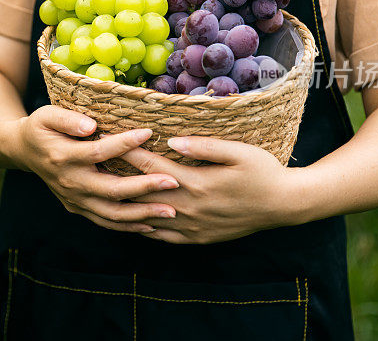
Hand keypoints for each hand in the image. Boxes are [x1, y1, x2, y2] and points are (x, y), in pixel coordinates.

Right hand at [4, 105, 180, 232]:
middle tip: (173, 182)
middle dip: (144, 188)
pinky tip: (152, 225)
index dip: (124, 143)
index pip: (98, 152)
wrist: (24, 151)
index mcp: (62, 157)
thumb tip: (91, 126)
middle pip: (111, 190)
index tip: (149, 132)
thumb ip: (67, 119)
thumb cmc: (41, 128)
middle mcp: (70, 182)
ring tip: (171, 211)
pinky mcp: (78, 208)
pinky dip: (129, 226)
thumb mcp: (46, 115)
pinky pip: (106, 221)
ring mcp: (74, 199)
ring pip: (111, 213)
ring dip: (143, 215)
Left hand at [119, 137, 300, 243]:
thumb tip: (171, 141)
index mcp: (197, 183)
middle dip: (116, 178)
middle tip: (92, 166)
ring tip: (102, 193)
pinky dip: (143, 228)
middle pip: (142, 192)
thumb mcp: (239, 152)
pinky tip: (130, 220)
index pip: (151, 165)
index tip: (106, 138)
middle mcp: (189, 208)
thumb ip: (204, 147)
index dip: (127, 151)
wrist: (284, 206)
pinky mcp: (198, 238)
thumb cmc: (263, 172)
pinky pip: (163, 236)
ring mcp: (192, 227)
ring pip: (148, 218)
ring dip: (125, 206)